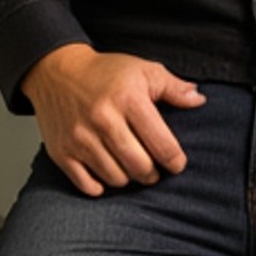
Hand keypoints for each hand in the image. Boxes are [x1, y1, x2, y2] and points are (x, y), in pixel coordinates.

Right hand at [21, 45, 205, 194]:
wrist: (56, 71)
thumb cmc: (104, 73)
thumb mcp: (143, 70)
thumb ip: (173, 87)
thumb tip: (199, 100)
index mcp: (128, 99)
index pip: (162, 145)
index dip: (175, 160)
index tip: (176, 163)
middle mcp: (103, 119)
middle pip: (140, 167)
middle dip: (152, 174)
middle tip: (153, 169)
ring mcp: (80, 138)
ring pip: (115, 178)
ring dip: (128, 178)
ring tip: (130, 166)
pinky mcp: (61, 152)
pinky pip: (87, 185)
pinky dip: (100, 185)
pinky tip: (106, 173)